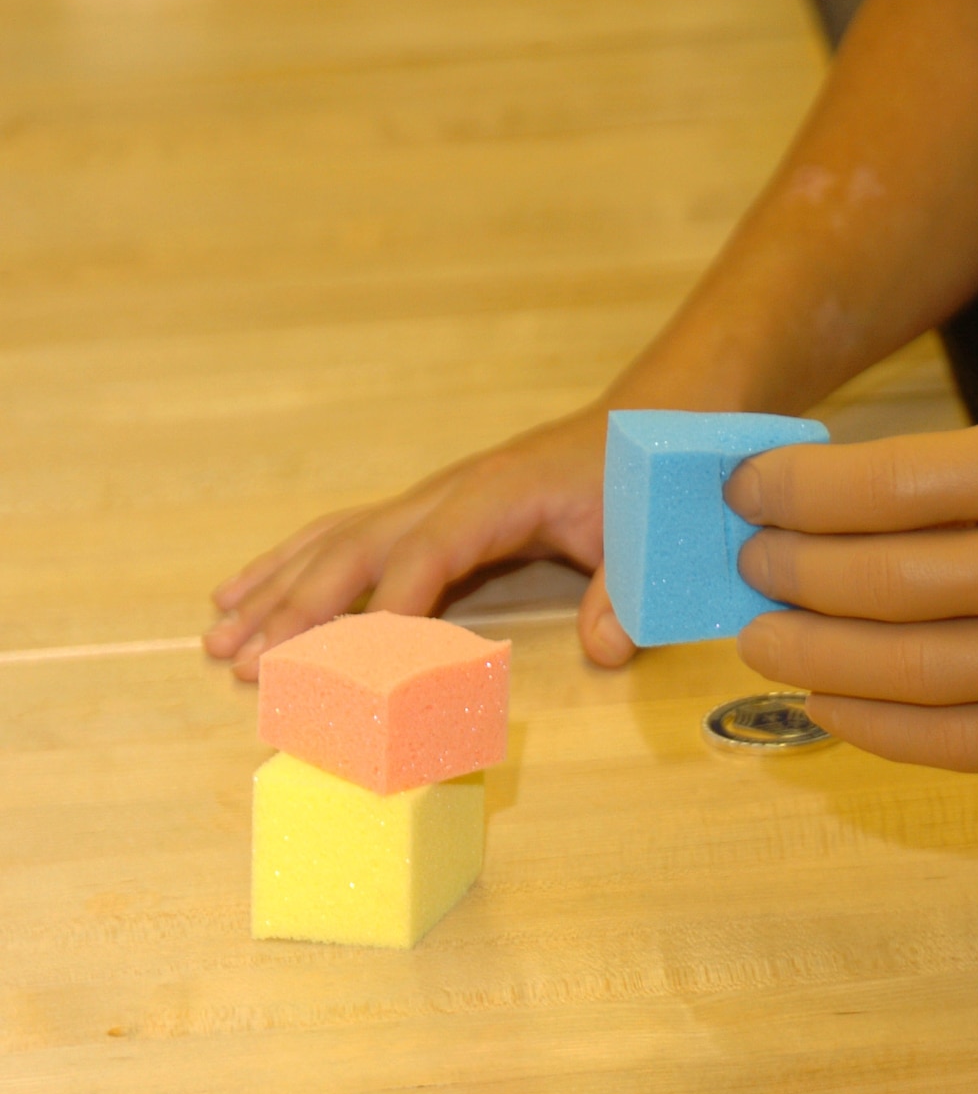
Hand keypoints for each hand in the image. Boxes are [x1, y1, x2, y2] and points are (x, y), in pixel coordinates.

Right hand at [204, 405, 636, 679]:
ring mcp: (423, 501)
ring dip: (272, 593)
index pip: (429, 555)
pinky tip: (242, 595)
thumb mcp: (642, 539)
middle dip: (297, 613)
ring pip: (330, 545)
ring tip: (220, 639)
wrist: (631, 428)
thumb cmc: (631, 485)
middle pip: (354, 552)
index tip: (352, 666)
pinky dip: (287, 567)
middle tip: (248, 665)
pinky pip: (338, 538)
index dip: (391, 610)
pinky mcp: (418, 513)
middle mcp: (442, 495)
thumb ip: (623, 595)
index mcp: (494, 498)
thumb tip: (605, 650)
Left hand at [729, 392, 977, 773]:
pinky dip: (870, 726)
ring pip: (906, 673)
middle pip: (886, 585)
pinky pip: (951, 745)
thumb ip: (941, 469)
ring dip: (810, 656)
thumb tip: (798, 517)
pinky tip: (823, 697)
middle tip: (748, 566)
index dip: (794, 494)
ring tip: (761, 635)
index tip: (744, 495)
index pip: (888, 486)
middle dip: (790, 576)